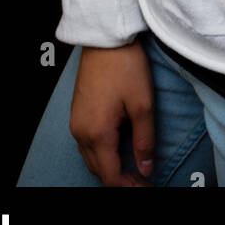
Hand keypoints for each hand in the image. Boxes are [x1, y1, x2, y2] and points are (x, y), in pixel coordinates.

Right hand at [70, 41, 154, 186]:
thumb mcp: (143, 104)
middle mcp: (81, 132)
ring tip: (134, 168)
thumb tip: (146, 168)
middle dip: (121, 180)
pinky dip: (102, 153)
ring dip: (110, 167)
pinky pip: (87, 144)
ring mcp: (76, 122)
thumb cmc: (125, 66)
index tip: (148, 186)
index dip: (130, 186)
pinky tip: (119, 148)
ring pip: (92, 159)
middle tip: (144, 179)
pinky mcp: (77, 113)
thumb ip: (144, 140)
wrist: (105, 38)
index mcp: (97, 133)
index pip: (111, 176)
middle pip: (99, 170)